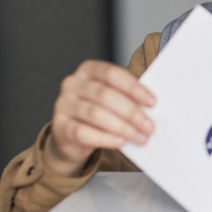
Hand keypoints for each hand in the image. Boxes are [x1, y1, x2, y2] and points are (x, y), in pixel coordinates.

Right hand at [43, 60, 156, 176]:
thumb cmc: (98, 111)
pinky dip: (106, 138)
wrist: (72, 135)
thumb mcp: (111, 98)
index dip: (133, 88)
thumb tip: (151, 108)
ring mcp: (63, 104)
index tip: (152, 102)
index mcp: (88, 70)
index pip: (112, 74)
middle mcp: (72, 83)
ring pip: (95, 114)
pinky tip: (121, 142)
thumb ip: (127, 97)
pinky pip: (83, 132)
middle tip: (149, 126)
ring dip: (122, 127)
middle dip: (131, 112)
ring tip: (140, 137)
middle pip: (105, 95)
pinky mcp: (59, 126)